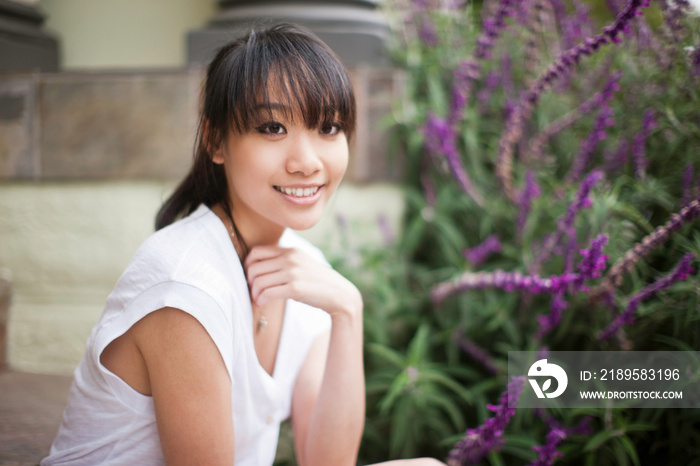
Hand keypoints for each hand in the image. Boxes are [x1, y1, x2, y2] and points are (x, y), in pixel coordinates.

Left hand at [244, 245, 361, 317]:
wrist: (339, 293)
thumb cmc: (317, 282)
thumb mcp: (301, 264)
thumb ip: (284, 261)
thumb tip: (258, 267)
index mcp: (290, 251)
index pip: (257, 251)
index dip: (248, 264)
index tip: (249, 276)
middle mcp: (290, 259)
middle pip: (255, 267)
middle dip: (249, 281)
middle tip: (252, 291)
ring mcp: (293, 273)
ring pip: (259, 281)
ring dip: (254, 293)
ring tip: (257, 299)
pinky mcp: (295, 288)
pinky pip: (267, 293)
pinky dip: (260, 299)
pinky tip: (262, 303)